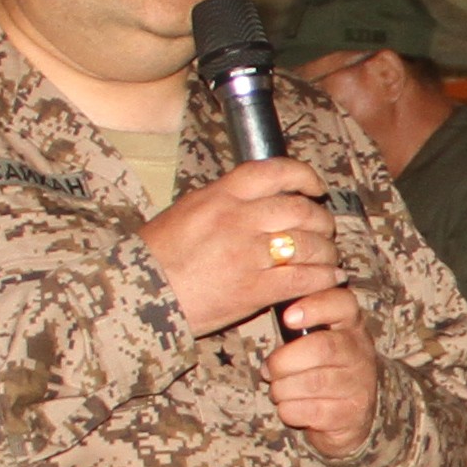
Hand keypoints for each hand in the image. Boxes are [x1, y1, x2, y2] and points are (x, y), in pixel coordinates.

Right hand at [144, 158, 344, 335]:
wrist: (138, 294)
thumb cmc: (159, 254)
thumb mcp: (187, 210)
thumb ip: (224, 199)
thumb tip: (260, 193)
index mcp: (220, 196)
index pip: (274, 171)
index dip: (303, 176)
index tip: (315, 187)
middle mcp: (236, 219)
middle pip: (299, 209)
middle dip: (321, 220)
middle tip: (324, 230)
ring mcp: (246, 254)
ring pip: (307, 243)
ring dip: (326, 251)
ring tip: (328, 258)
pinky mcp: (253, 289)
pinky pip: (301, 278)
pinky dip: (321, 278)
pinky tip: (327, 280)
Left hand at [259, 282, 377, 457]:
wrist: (350, 411)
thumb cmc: (321, 366)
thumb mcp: (316, 337)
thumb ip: (298, 323)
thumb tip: (271, 318)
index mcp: (350, 324)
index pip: (343, 304)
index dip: (314, 307)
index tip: (288, 318)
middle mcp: (360, 351)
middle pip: (322, 348)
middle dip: (284, 361)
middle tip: (268, 369)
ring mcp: (359, 384)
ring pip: (313, 383)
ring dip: (283, 388)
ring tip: (278, 389)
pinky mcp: (352, 414)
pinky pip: (312, 411)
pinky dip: (290, 410)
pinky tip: (290, 406)